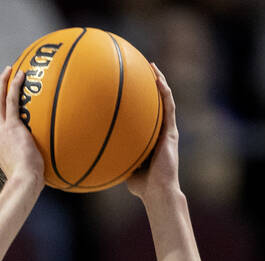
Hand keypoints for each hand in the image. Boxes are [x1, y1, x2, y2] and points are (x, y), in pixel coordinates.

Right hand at [0, 67, 44, 185]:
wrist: (23, 182)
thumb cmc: (28, 181)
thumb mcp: (25, 167)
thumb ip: (29, 157)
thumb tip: (44, 156)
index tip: (2, 96)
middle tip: (4, 75)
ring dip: (2, 82)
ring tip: (10, 69)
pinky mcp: (10, 127)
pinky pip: (11, 101)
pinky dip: (14, 86)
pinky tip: (22, 75)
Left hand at [126, 64, 180, 200]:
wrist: (158, 192)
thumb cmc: (141, 185)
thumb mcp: (123, 166)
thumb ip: (114, 156)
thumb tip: (92, 152)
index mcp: (150, 137)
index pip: (144, 114)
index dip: (138, 100)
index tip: (127, 87)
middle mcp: (160, 131)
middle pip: (155, 103)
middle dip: (148, 85)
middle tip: (139, 68)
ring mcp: (168, 130)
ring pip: (165, 100)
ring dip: (160, 82)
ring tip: (152, 66)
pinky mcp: (172, 132)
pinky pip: (169, 108)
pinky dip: (165, 92)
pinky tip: (158, 79)